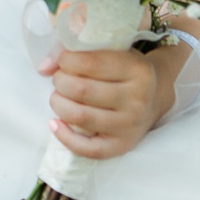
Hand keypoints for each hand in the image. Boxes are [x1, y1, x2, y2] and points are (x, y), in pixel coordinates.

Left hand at [40, 46, 167, 159]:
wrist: (156, 98)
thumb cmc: (124, 71)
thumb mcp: (111, 52)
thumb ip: (78, 51)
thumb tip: (43, 67)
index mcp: (137, 69)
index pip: (89, 62)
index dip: (65, 60)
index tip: (64, 61)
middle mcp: (137, 99)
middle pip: (80, 90)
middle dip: (60, 81)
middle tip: (61, 79)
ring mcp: (130, 125)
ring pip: (78, 116)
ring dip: (58, 104)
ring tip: (60, 97)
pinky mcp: (122, 146)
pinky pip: (87, 148)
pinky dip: (64, 136)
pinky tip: (55, 122)